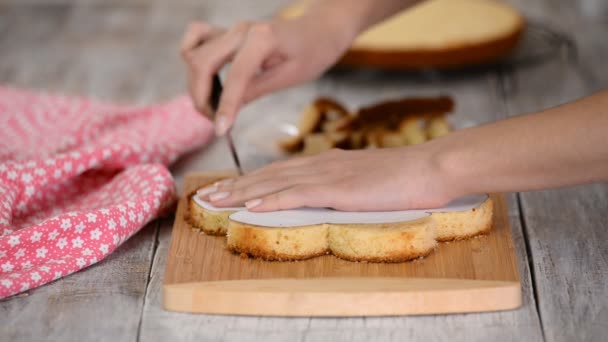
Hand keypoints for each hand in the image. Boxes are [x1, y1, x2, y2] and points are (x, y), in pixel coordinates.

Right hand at [180, 14, 354, 134]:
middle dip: (201, 97)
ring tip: (211, 106)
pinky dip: (191, 57)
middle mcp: (241, 30)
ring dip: (195, 83)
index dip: (225, 106)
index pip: (235, 76)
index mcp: (262, 38)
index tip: (219, 130)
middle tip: (216, 122)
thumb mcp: (289, 78)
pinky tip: (204, 78)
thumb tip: (227, 114)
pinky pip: (196, 38)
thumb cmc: (312, 52)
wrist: (318, 30)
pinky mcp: (227, 33)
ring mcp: (232, 29)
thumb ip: (255, 91)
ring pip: (193, 53)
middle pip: (202, 63)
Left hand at [198, 147, 459, 211]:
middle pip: (268, 175)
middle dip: (235, 186)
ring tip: (215, 200)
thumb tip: (331, 194)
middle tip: (207, 195)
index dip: (251, 181)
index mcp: (326, 163)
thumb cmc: (404, 177)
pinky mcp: (336, 188)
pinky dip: (270, 200)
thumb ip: (345, 185)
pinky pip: (295, 195)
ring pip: (274, 183)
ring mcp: (327, 175)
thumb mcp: (367, 180)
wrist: (429, 167)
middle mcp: (319, 165)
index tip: (229, 188)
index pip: (279, 172)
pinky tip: (250, 205)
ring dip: (242, 192)